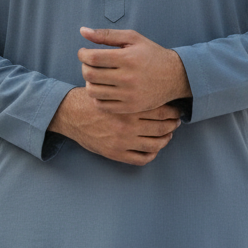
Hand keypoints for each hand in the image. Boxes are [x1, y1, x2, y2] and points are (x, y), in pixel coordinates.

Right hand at [48, 88, 181, 165]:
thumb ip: (132, 91)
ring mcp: (122, 141)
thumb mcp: (112, 88)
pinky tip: (153, 148)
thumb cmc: (94, 99)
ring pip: (155, 144)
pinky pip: (142, 158)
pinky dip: (152, 154)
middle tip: (176, 122)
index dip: (173, 111)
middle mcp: (128, 125)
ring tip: (167, 135)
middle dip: (173, 125)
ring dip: (165, 140)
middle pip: (162, 127)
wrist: (71, 114)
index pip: (161, 110)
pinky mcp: (116, 153)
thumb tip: (155, 89)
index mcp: (128, 107)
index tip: (176, 110)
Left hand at [77, 27, 190, 113]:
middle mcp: (127, 78)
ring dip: (89, 82)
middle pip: (90, 75)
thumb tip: (82, 31)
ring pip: (93, 91)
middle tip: (89, 64)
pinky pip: (102, 105)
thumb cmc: (151, 54)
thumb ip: (106, 35)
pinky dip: (97, 97)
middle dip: (84, 67)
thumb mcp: (133, 39)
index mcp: (127, 58)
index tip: (84, 53)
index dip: (82, 54)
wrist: (175, 76)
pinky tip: (103, 89)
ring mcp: (128, 95)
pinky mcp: (130, 107)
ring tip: (96, 76)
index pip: (92, 58)